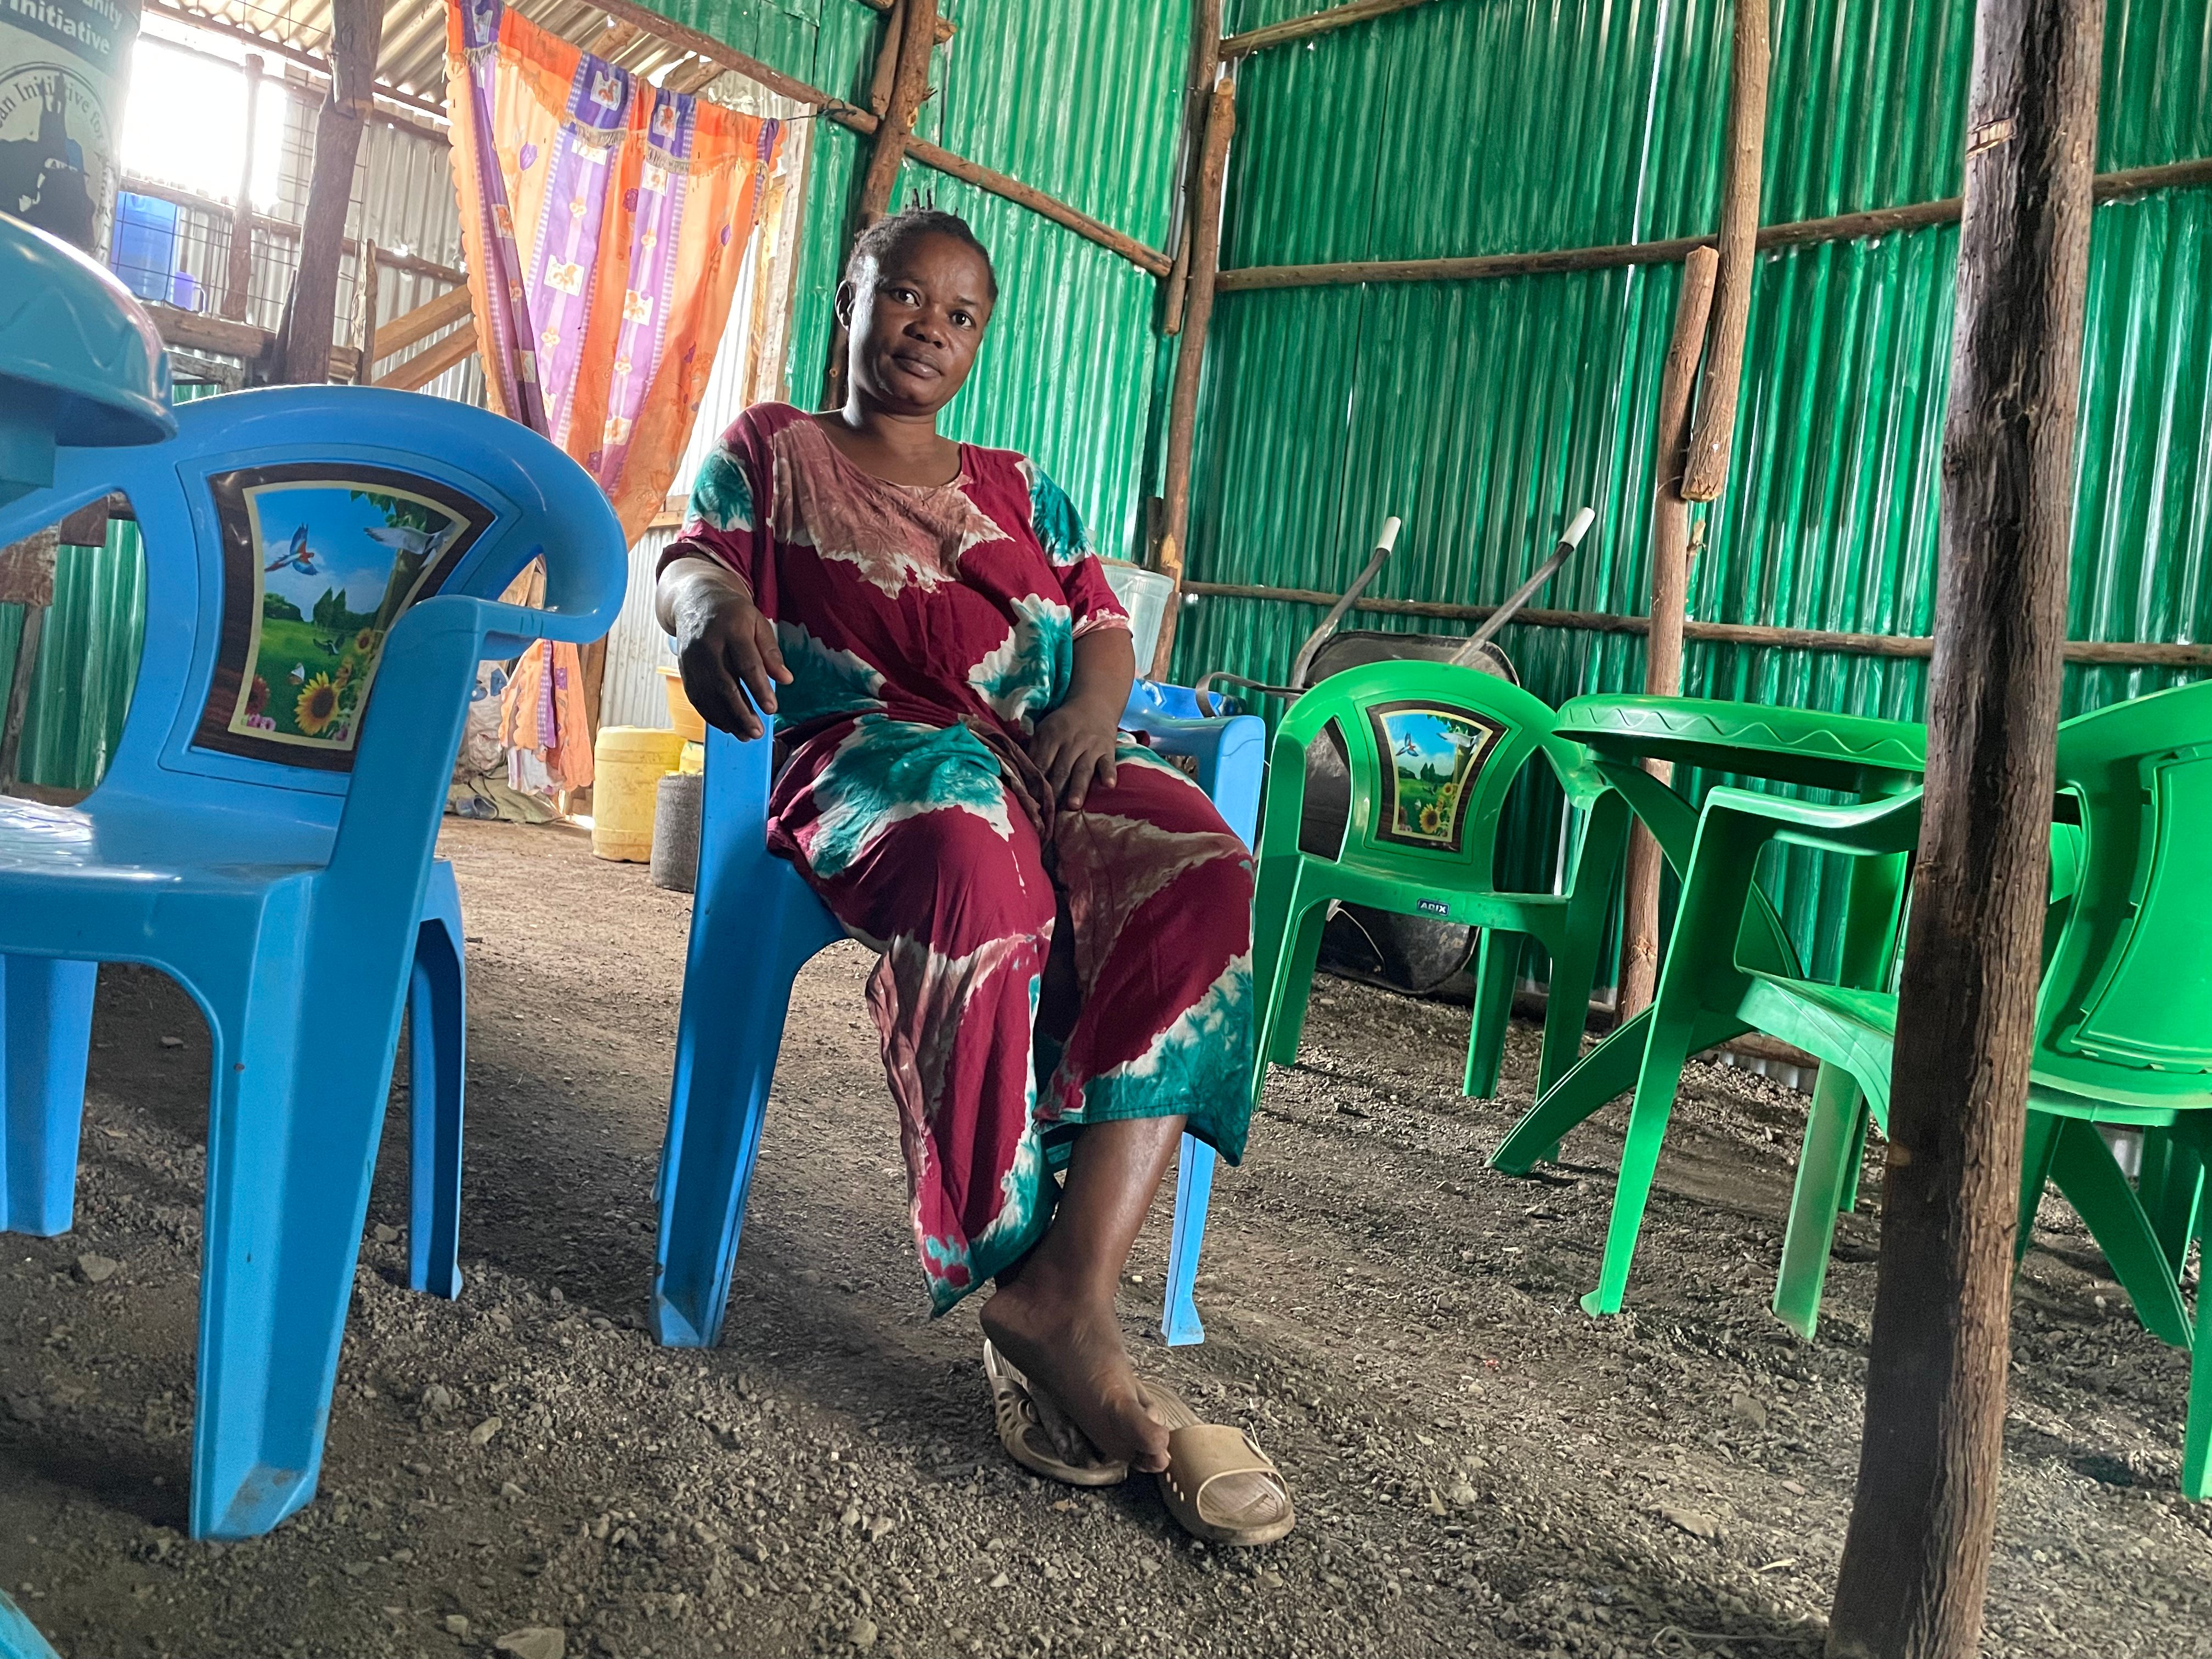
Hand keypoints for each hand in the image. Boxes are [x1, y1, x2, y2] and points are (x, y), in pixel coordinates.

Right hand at [658, 556, 789, 740]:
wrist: (695, 601)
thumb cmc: (732, 614)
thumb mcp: (757, 623)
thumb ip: (771, 652)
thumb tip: (786, 679)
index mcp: (731, 629)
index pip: (746, 663)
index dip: (759, 688)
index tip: (772, 708)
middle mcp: (707, 645)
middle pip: (724, 684)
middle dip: (741, 712)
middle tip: (757, 732)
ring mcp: (692, 659)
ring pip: (708, 695)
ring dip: (727, 719)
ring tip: (746, 736)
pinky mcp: (684, 669)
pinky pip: (696, 697)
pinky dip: (711, 715)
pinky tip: (727, 726)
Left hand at [1028, 698, 1119, 808]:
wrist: (1094, 704)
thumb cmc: (1064, 723)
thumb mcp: (1045, 729)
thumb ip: (1034, 750)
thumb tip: (1021, 776)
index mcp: (1051, 737)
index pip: (1041, 764)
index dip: (1036, 783)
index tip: (1031, 803)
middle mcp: (1070, 742)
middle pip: (1061, 770)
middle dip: (1055, 791)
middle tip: (1049, 813)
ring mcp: (1090, 746)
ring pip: (1083, 769)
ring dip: (1078, 788)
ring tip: (1073, 805)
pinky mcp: (1107, 749)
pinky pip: (1108, 762)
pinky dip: (1109, 773)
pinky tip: (1108, 785)